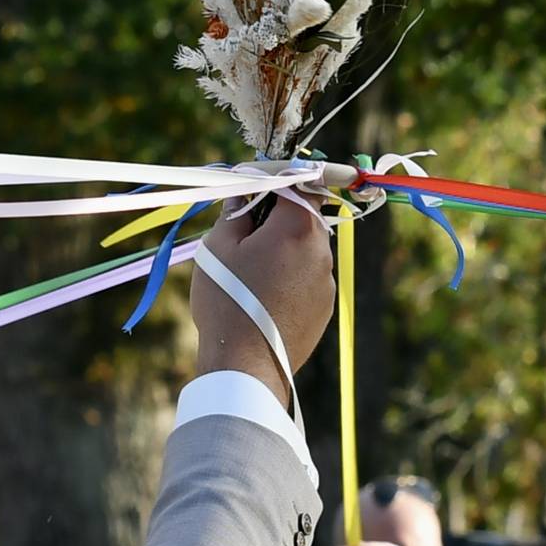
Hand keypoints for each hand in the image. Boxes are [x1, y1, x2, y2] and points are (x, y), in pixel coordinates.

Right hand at [190, 194, 334, 406]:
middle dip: (279, 216)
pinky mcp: (326, 308)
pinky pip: (309, 278)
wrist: (245, 365)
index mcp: (297, 227)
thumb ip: (234, 213)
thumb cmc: (227, 301)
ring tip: (252, 269)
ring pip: (308, 249)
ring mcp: (327, 282)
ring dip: (286, 248)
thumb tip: (242, 197)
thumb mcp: (218, 248)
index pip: (301, 184)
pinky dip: (292, 276)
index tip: (257, 186)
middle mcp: (321, 251)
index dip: (280, 180)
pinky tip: (265, 294)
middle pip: (306, 217)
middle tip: (247, 228)